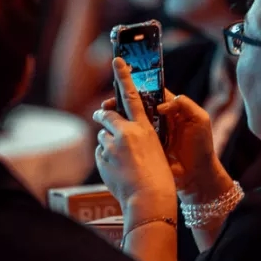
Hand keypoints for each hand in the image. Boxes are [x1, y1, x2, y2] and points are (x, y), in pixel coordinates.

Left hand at [93, 58, 176, 217]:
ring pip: (102, 136)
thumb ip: (140, 136)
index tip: (117, 61)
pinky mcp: (102, 158)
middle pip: (108, 114)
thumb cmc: (160, 177)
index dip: (124, 77)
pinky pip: (100, 153)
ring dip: (107, 142)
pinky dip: (105, 158)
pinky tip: (117, 170)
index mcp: (144, 128)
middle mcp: (126, 133)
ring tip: (121, 159)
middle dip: (103, 114)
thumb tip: (122, 131)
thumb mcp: (156, 149)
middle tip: (101, 114)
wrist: (149, 199)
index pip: (132, 97)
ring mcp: (111, 146)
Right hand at [98, 87, 233, 204]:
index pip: (150, 94)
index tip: (121, 87)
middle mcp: (158, 119)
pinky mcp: (146, 148)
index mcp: (171, 109)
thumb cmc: (202, 146)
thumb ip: (184, 105)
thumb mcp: (200, 120)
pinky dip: (119, 135)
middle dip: (119, 102)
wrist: (198, 174)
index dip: (136, 88)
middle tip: (106, 104)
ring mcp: (151, 134)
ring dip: (116, 117)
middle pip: (135, 105)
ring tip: (103, 117)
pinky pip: (131, 138)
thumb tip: (161, 105)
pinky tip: (108, 133)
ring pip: (130, 121)